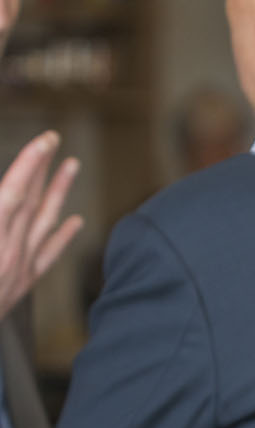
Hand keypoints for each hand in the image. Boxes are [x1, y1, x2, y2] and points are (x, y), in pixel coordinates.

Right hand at [0, 132, 80, 317]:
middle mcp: (6, 253)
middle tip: (55, 141)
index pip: (12, 193)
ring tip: (73, 166)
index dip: (29, 164)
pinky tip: (75, 221)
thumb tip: (5, 197)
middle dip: (42, 169)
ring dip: (59, 192)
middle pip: (30, 203)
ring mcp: (17, 270)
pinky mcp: (20, 286)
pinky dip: (63, 236)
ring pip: (44, 224)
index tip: (45, 140)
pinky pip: (47, 256)